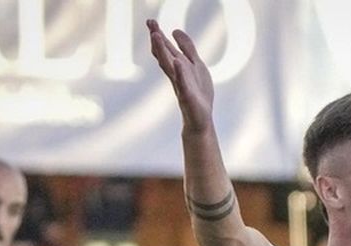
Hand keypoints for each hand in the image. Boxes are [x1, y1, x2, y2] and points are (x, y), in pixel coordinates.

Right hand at [148, 19, 214, 133]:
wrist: (200, 119)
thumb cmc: (197, 93)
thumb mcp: (195, 65)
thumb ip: (187, 48)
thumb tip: (175, 30)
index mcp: (178, 66)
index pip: (166, 49)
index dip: (159, 35)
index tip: (150, 22)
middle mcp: (176, 74)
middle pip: (164, 54)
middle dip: (158, 40)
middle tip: (150, 24)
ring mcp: (181, 85)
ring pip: (170, 66)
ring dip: (163, 51)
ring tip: (157, 36)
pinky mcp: (188, 96)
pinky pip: (183, 83)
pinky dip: (180, 73)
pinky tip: (178, 62)